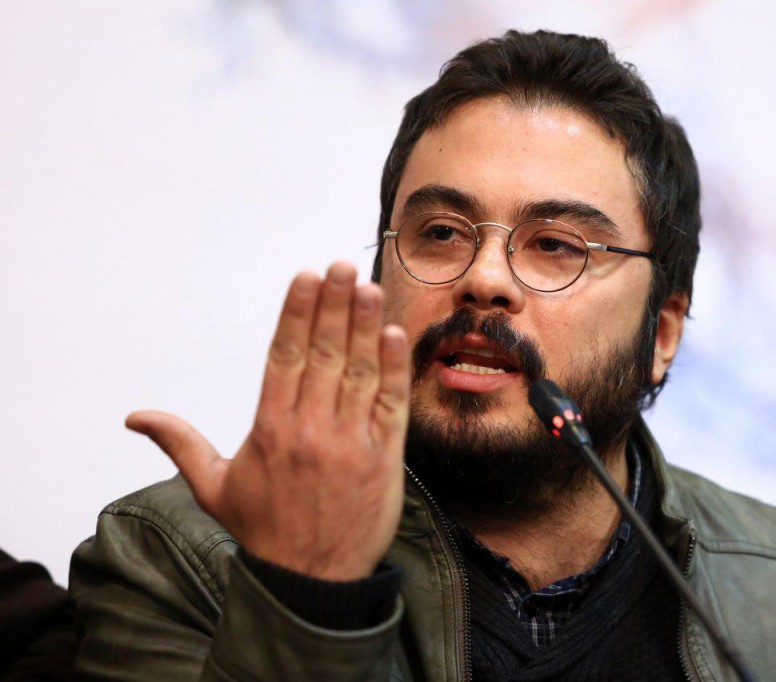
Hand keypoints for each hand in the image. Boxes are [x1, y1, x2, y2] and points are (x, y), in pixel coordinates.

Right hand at [126, 262, 409, 580]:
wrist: (310, 582)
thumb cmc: (263, 530)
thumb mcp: (213, 487)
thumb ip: (181, 443)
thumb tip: (136, 417)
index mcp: (271, 430)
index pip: (284, 357)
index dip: (297, 313)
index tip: (307, 277)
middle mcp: (310, 430)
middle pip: (323, 355)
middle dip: (334, 306)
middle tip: (343, 267)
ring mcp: (351, 443)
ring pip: (358, 373)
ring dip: (366, 327)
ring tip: (368, 288)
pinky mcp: (384, 459)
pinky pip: (390, 405)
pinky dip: (394, 370)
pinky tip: (395, 336)